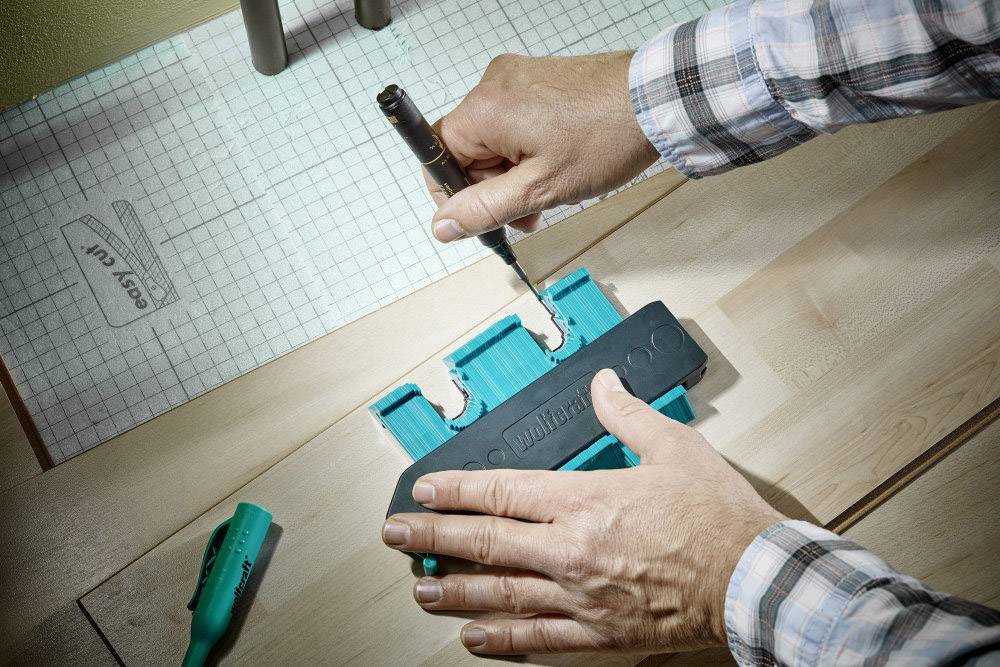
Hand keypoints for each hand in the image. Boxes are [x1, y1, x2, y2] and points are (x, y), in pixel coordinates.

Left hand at [381, 369, 783, 654]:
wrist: (752, 579)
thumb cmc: (716, 516)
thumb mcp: (674, 447)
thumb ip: (627, 414)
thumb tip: (604, 382)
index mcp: (585, 500)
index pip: (501, 491)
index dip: (456, 489)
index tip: (424, 489)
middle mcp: (571, 550)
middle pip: (486, 542)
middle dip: (433, 536)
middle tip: (395, 534)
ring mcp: (581, 596)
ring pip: (500, 592)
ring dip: (454, 590)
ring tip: (418, 587)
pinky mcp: (599, 634)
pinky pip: (539, 639)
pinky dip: (501, 640)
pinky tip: (471, 639)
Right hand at [426, 52, 658, 242]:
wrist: (656, 100)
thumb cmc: (604, 139)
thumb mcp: (540, 189)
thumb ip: (485, 209)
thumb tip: (443, 225)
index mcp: (484, 109)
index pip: (437, 155)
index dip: (455, 193)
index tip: (481, 216)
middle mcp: (494, 85)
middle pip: (466, 149)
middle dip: (492, 188)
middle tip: (527, 213)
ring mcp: (516, 78)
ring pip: (492, 140)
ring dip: (512, 174)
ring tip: (549, 191)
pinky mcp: (537, 79)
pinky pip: (514, 123)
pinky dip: (527, 151)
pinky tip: (555, 166)